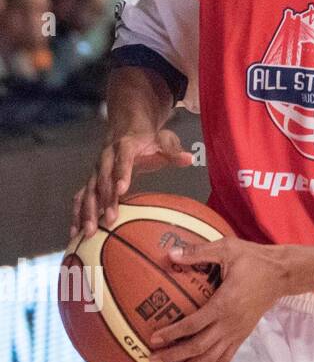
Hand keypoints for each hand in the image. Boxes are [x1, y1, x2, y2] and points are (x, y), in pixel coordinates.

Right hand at [71, 128, 191, 241]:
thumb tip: (189, 159)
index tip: (121, 190)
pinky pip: (80, 199)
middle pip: (102, 180)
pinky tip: (75, 233)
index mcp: (124, 147)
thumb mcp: (164, 140)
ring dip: (87, 212)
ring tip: (87, 233)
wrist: (126, 128)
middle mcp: (105, 160)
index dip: (121, 174)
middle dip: (104, 201)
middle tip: (109, 220)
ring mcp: (95, 172)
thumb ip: (174, 151)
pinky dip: (77, 215)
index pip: (122, 160)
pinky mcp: (91, 182)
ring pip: (88, 192)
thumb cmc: (148, 139)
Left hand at [147, 237, 288, 361]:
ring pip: (211, 358)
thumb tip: (170, 253)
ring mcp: (238, 331)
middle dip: (174, 356)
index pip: (193, 325)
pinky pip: (225, 358)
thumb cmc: (254, 259)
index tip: (153, 338)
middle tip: (152, 359)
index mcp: (224, 304)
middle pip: (198, 347)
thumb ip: (199, 252)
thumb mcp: (227, 249)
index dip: (171, 334)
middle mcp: (230, 323)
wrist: (283, 273)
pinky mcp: (243, 335)